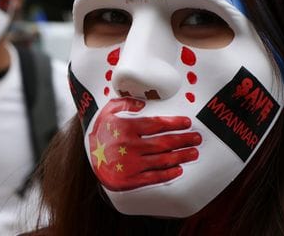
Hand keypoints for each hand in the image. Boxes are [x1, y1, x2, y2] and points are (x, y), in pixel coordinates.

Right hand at [87, 98, 201, 190]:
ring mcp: (130, 164)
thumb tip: (143, 103)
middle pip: (164, 143)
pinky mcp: (129, 180)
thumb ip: (126, 103)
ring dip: (181, 156)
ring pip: (162, 160)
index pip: (157, 124)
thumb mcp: (108, 111)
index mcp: (126, 127)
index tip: (187, 123)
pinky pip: (154, 177)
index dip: (175, 123)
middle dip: (184, 140)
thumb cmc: (101, 132)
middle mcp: (130, 146)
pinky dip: (168, 174)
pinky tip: (179, 169)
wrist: (86, 157)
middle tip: (196, 138)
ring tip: (193, 153)